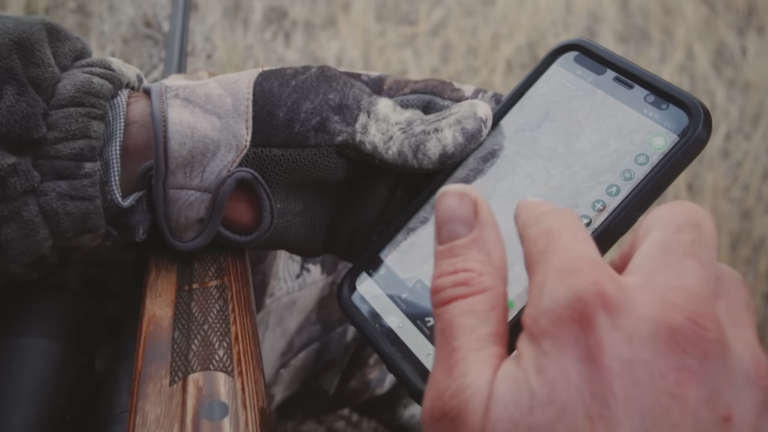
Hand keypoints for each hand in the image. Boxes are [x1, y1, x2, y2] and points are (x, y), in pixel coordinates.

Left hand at [144, 67, 500, 257]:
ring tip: (499, 231)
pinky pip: (400, 243)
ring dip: (461, 220)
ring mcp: (374, 193)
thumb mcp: (346, 112)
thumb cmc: (272, 114)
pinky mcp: (357, 232)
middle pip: (453, 166)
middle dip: (482, 179)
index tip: (527, 132)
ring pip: (433, 208)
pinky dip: (423, 251)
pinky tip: (452, 258)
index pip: (455, 111)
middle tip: (523, 193)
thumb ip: (408, 130)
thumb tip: (477, 125)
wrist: (207, 164)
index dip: (488, 122)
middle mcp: (391, 152)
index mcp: (391, 105)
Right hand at [422, 185, 767, 430]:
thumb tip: (459, 210)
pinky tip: (663, 385)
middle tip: (591, 291)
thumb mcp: (469, 401)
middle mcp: (672, 323)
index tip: (532, 231)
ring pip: (714, 277)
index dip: (533, 222)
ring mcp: (730, 363)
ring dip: (671, 289)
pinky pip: (742, 335)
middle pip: (670, 225)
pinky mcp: (759, 403)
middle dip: (626, 243)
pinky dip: (703, 339)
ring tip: (628, 341)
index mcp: (587, 313)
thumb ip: (463, 290)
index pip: (556, 222)